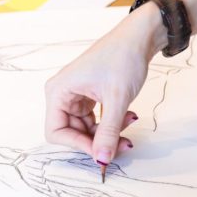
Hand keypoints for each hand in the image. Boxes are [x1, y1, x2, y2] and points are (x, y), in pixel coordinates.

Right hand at [44, 6, 165, 163]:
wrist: (140, 36)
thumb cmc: (122, 58)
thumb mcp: (116, 99)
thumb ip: (108, 132)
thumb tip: (101, 160)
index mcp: (58, 92)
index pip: (56, 132)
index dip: (78, 145)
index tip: (102, 151)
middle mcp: (62, 94)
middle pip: (72, 132)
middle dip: (97, 140)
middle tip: (123, 143)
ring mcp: (75, 95)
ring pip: (86, 128)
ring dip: (108, 132)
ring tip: (131, 122)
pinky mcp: (89, 95)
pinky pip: (95, 119)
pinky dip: (112, 122)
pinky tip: (130, 116)